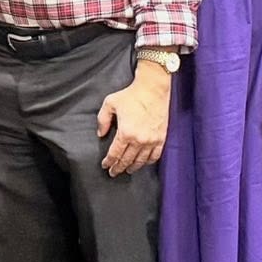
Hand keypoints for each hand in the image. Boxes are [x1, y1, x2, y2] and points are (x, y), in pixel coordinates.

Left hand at [97, 62, 169, 176]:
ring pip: (141, 161)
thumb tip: (100, 134)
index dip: (109, 162)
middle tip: (113, 172)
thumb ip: (102, 120)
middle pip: (127, 160)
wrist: (153, 89)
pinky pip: (155, 156)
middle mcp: (139, 140)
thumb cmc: (131, 95)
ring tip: (127, 170)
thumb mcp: (110, 103)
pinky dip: (148, 162)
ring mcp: (151, 140)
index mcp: (125, 133)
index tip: (105, 165)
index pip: (115, 154)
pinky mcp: (161, 138)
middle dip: (118, 168)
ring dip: (133, 167)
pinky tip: (144, 163)